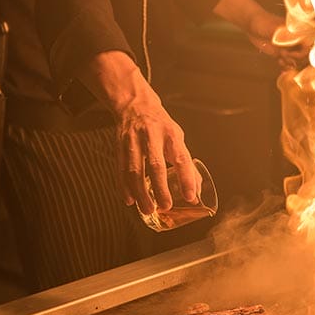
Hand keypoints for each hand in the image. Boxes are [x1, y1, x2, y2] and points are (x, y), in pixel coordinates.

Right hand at [77, 50, 197, 213]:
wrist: (135, 105)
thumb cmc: (160, 125)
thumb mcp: (177, 137)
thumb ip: (184, 161)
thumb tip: (195, 188)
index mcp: (171, 134)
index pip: (182, 158)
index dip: (187, 178)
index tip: (191, 196)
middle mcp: (153, 136)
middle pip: (156, 165)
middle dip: (161, 188)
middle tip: (166, 206)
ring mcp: (134, 140)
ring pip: (135, 170)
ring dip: (141, 192)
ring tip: (147, 209)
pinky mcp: (119, 145)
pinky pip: (121, 169)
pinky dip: (125, 187)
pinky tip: (130, 200)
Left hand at [247, 9, 309, 69]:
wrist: (251, 24)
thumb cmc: (264, 22)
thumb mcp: (276, 29)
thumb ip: (289, 36)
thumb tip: (302, 41)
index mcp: (296, 32)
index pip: (308, 45)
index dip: (303, 53)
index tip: (292, 54)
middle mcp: (294, 40)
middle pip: (303, 55)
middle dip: (295, 59)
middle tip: (283, 55)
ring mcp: (287, 47)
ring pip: (295, 60)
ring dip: (289, 63)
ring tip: (280, 60)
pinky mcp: (279, 52)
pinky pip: (287, 62)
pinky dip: (285, 66)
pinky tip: (279, 65)